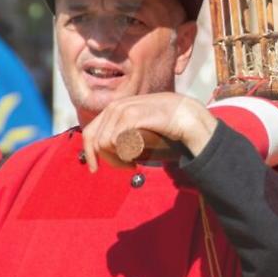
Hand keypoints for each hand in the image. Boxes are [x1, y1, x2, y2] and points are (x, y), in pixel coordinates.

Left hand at [81, 93, 217, 172]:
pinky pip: (113, 140)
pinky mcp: (132, 116)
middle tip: (127, 168)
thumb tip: (107, 151)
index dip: (90, 152)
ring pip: (103, 142)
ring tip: (132, 165)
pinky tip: (134, 162)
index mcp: (116, 108)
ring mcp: (123, 109)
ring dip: (116, 160)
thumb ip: (125, 132)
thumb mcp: (141, 126)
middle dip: (107, 159)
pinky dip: (121, 155)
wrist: (187, 116)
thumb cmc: (166, 124)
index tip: (95, 169)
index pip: (90, 131)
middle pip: (94, 140)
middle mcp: (116, 107)